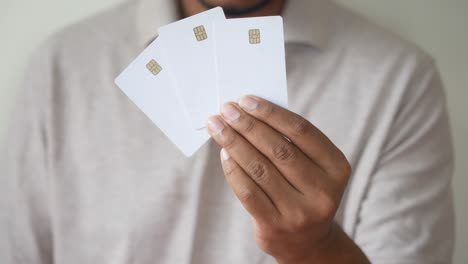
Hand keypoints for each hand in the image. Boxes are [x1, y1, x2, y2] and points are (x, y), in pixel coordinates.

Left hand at [207, 96, 353, 262]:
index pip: (301, 131)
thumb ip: (290, 142)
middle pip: (278, 149)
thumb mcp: (312, 167)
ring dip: (234, 143)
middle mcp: (322, 191)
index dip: (271, 113)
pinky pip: (248, 191)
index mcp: (337, 167)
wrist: (306, 241)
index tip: (246, 100)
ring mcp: (299, 212)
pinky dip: (233, 169)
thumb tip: (250, 112)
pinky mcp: (275, 226)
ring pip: (260, 169)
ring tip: (218, 127)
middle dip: (248, 125)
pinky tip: (224, 153)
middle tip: (226, 109)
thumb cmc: (303, 190)